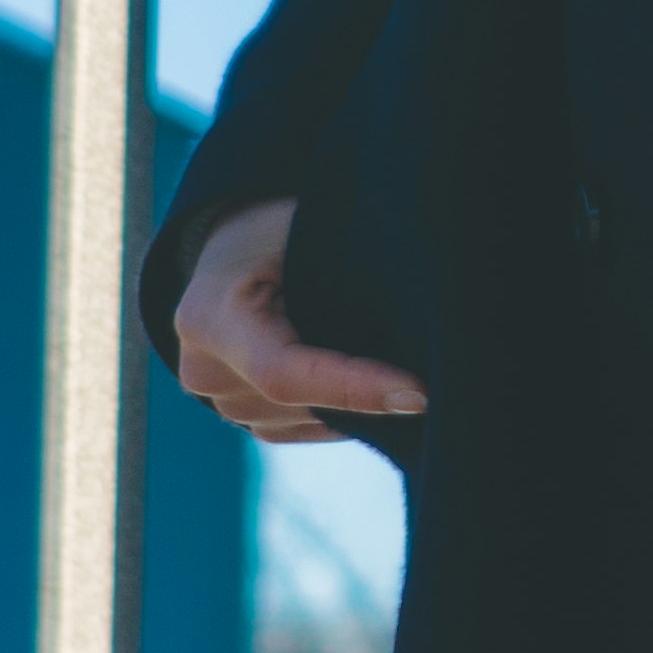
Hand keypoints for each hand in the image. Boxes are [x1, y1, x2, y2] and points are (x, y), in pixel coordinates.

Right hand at [171, 201, 428, 443]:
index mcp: (210, 319)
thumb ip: (349, 271)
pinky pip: (313, 426)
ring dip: (368, 403)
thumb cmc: (278, 225)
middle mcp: (206, 374)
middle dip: (376, 393)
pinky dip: (353, 409)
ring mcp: (224, 404)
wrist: (237, 246)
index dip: (353, 388)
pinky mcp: (251, 418)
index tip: (419, 392)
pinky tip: (381, 378)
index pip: (283, 373)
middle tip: (445, 375)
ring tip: (410, 364)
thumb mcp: (306, 229)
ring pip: (315, 420)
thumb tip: (422, 310)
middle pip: (305, 404)